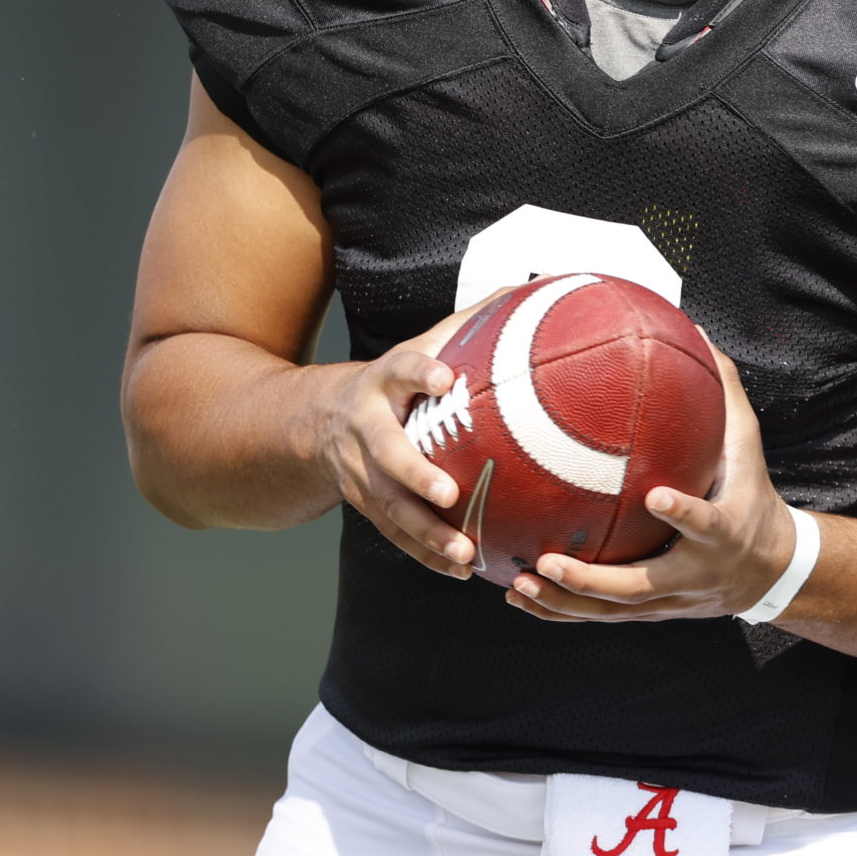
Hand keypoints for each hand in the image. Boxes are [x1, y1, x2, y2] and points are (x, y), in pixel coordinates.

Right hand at [321, 297, 495, 580]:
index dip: (420, 372)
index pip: (400, 369)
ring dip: (426, 533)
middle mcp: (366, 426)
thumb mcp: (422, 344)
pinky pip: (394, 535)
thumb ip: (473, 322)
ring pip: (389, 505)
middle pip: (386, 452)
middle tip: (448, 494)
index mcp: (384, 380)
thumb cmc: (397, 379)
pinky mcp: (366, 504)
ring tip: (465, 555)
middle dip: (415, 474)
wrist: (317, 421)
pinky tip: (462, 571)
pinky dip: (425, 555)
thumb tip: (539, 284)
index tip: (446, 376)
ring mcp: (361, 471)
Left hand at [505, 348, 800, 622]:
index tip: (655, 496)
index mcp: (723, 533)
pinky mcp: (648, 612)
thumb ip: (723, 390)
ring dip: (562, 602)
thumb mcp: (748, 446)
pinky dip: (558, 610)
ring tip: (517, 585)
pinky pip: (598, 617)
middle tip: (548, 560)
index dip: (682, 516)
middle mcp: (693, 574)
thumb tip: (694, 329)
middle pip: (640, 587)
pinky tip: (516, 596)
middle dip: (592, 580)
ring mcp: (668, 600)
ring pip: (610, 611)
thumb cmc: (750, 495)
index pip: (706, 524)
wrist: (768, 571)